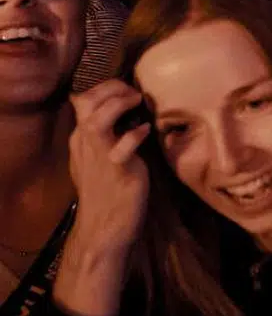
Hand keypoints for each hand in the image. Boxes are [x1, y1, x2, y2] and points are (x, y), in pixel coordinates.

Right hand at [68, 80, 151, 254]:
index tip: (127, 89)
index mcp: (81, 139)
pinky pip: (121, 149)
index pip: (82, 100)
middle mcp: (85, 144)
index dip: (104, 88)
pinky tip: (146, 130)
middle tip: (133, 92)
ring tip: (136, 101)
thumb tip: (129, 117)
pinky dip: (134, 136)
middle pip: (84, 103)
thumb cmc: (107, 192)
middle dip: (110, 88)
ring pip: (95, 121)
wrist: (103, 227)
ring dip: (117, 105)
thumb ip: (107, 137)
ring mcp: (99, 157)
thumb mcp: (100, 159)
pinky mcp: (117, 171)